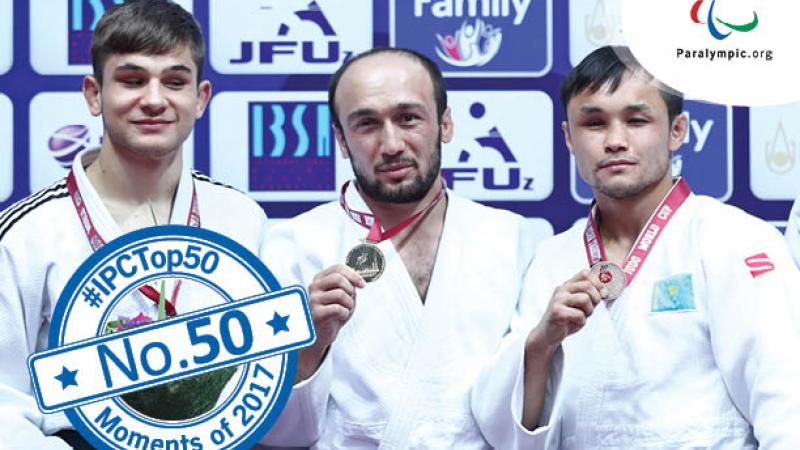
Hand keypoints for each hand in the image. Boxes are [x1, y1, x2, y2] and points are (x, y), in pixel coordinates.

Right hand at [296, 264, 364, 381]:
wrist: (323, 333)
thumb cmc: (334, 312)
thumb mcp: (344, 295)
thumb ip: (349, 284)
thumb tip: (359, 278)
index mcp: (320, 279)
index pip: (337, 268)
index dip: (353, 274)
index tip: (363, 285)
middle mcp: (314, 286)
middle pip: (338, 278)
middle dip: (351, 290)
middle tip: (351, 300)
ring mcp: (313, 299)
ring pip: (340, 294)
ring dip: (349, 304)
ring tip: (346, 310)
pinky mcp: (316, 313)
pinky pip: (338, 308)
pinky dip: (345, 313)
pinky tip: (341, 317)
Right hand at [526, 269, 603, 354]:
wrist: (547, 334)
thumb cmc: (565, 319)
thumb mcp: (579, 305)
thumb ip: (590, 296)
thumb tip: (604, 291)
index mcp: (567, 286)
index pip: (585, 273)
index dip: (597, 283)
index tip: (600, 294)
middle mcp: (562, 290)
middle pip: (588, 285)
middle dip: (595, 299)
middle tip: (589, 309)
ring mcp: (558, 300)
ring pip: (585, 299)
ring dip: (589, 311)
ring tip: (581, 316)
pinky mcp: (557, 312)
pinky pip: (579, 314)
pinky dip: (581, 321)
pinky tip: (574, 323)